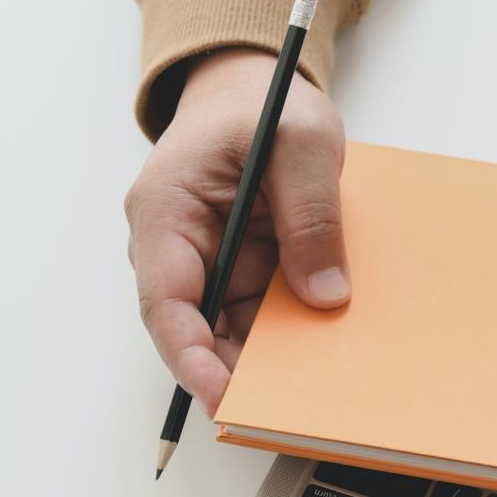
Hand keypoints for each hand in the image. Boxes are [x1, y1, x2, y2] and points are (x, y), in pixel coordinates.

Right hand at [124, 48, 347, 414]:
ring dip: (272, 358)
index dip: (190, 356)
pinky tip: (329, 354)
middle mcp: (179, 246)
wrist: (258, 89)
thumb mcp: (303, 140)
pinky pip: (264, 313)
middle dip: (240, 370)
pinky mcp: (244, 268)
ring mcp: (212, 262)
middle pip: (200, 329)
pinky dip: (292, 335)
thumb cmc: (267, 103)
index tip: (221, 395)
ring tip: (318, 390)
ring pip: (234, 329)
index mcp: (167, 211)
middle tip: (290, 408)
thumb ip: (311, 213)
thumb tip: (324, 294)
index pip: (166, 300)